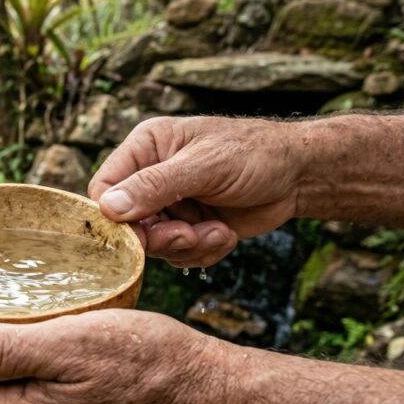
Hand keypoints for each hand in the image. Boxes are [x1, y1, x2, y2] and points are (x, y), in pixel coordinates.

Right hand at [89, 117, 303, 267]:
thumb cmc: (255, 154)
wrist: (299, 175)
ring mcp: (169, 205)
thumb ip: (155, 186)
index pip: (104, 188)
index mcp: (145, 148)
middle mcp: (150, 176)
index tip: (139, 234)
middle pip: (127, 224)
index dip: (115, 217)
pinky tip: (225, 235)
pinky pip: (178, 254)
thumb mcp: (204, 166)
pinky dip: (202, 252)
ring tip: (218, 232)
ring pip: (153, 245)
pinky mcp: (188, 228)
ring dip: (186, 246)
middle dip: (160, 237)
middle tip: (188, 235)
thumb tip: (108, 209)